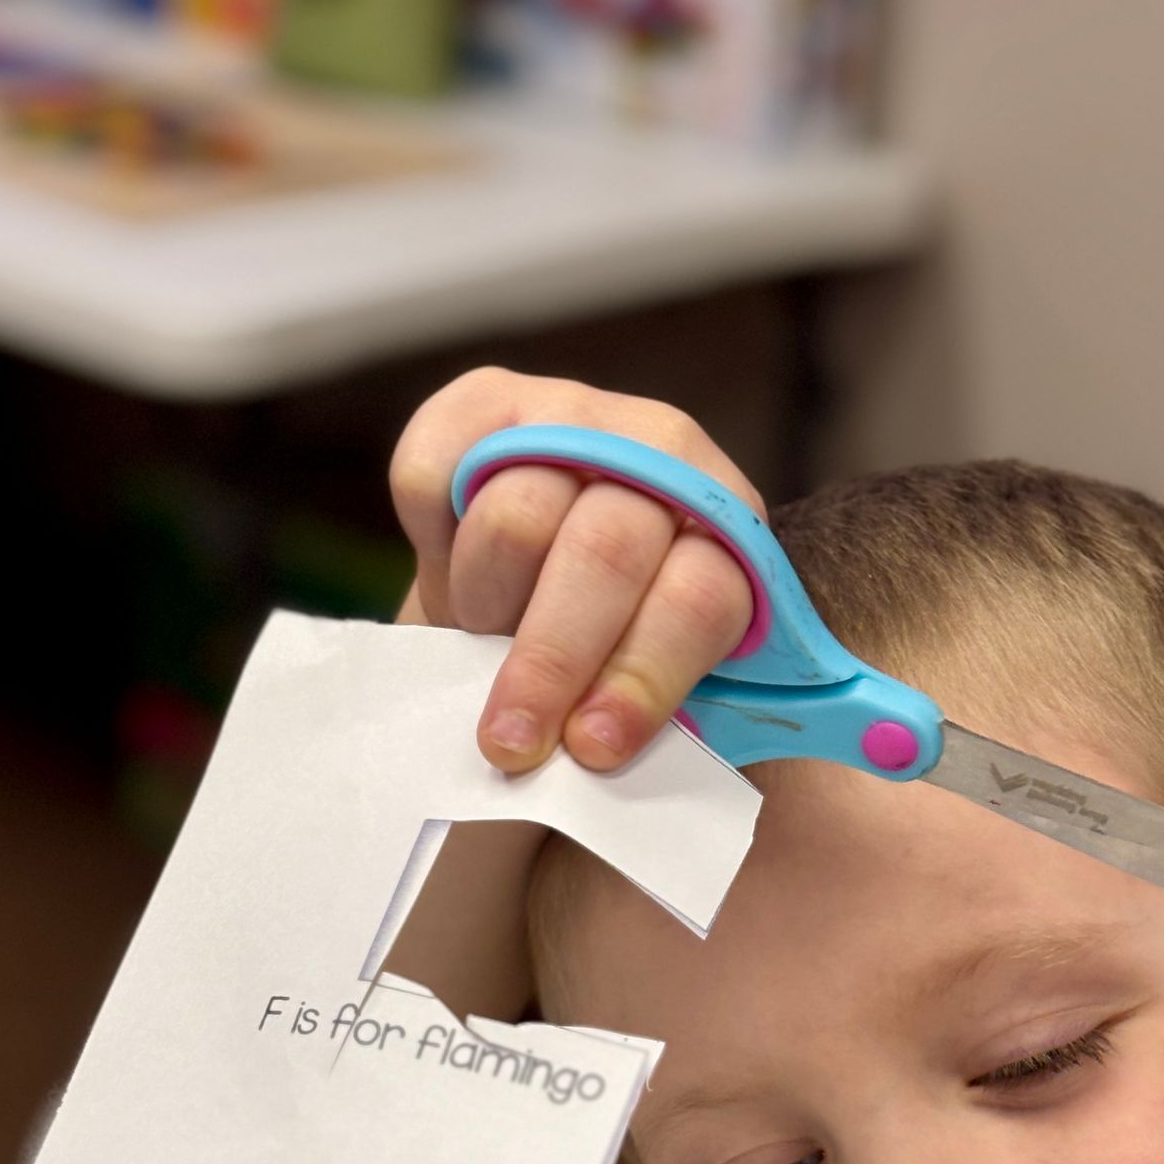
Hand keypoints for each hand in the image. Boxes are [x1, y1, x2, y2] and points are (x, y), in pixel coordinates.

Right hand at [389, 366, 760, 774]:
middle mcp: (664, 456)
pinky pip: (432, 474)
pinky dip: (432, 541)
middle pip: (603, 556)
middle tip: (510, 742)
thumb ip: (656, 722)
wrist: (549, 585)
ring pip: (515, 519)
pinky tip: (451, 580)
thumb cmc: (609, 659)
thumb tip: (601, 762)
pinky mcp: (487, 401)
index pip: (696, 600)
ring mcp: (576, 415)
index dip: (642, 677)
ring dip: (487, 607)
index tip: (592, 748)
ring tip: (483, 647)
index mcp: (731, 541)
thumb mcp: (651, 695)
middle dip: (551, 664)